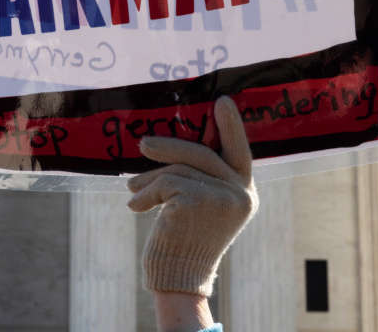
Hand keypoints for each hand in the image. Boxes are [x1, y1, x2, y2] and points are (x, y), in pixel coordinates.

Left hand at [128, 95, 257, 296]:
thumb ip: (199, 178)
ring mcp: (222, 198)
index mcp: (244, 193)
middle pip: (202, 154)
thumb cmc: (183, 239)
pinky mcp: (198, 202)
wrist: (177, 275)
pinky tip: (136, 207)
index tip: (222, 101)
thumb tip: (170, 143)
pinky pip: (166, 182)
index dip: (232, 126)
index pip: (241, 153)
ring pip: (179, 168)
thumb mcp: (200, 206)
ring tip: (133, 188)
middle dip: (169, 147)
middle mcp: (241, 195)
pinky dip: (146, 193)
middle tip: (143, 144)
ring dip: (150, 178)